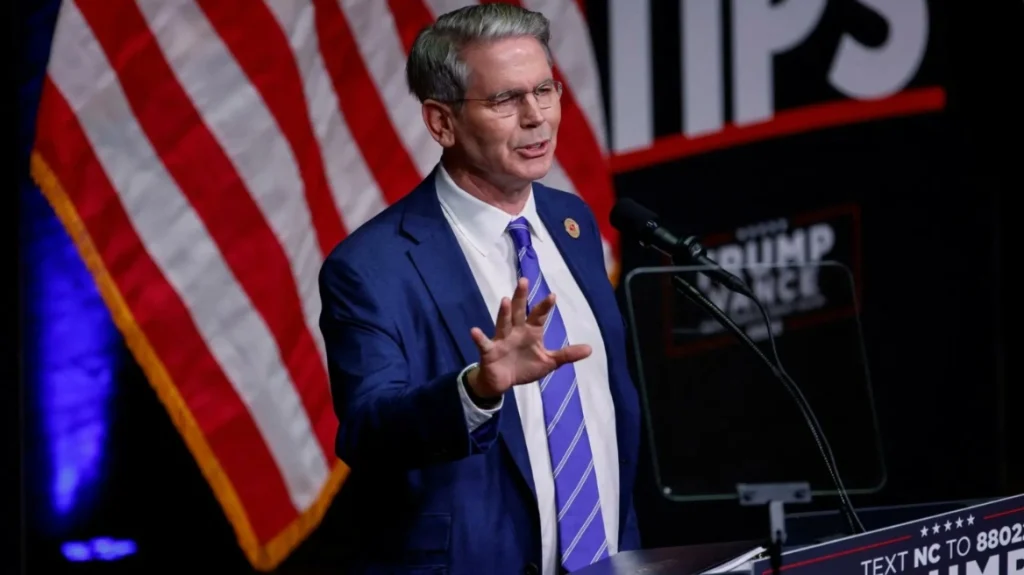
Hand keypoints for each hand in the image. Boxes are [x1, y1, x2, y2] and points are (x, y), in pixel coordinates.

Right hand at [467, 277, 591, 399]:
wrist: (503, 382)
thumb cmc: (525, 367)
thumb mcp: (549, 362)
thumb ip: (567, 355)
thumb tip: (590, 349)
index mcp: (531, 332)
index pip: (538, 316)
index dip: (544, 306)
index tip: (552, 296)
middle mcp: (516, 331)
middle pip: (518, 311)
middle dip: (521, 297)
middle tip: (524, 281)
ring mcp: (501, 339)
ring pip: (503, 323)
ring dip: (503, 312)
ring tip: (505, 300)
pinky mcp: (489, 350)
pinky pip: (484, 343)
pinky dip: (479, 338)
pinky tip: (474, 331)